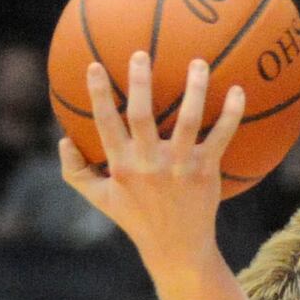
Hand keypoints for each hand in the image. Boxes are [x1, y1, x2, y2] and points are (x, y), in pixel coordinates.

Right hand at [59, 51, 245, 271]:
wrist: (177, 246)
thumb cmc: (136, 217)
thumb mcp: (100, 198)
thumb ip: (76, 171)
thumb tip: (61, 140)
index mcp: (122, 164)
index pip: (105, 123)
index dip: (100, 94)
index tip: (95, 65)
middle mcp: (150, 163)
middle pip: (142, 115)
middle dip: (140, 82)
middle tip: (142, 52)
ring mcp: (180, 166)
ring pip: (187, 120)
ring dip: (194, 89)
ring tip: (198, 62)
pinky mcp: (206, 170)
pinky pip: (221, 137)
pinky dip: (231, 113)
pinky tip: (237, 89)